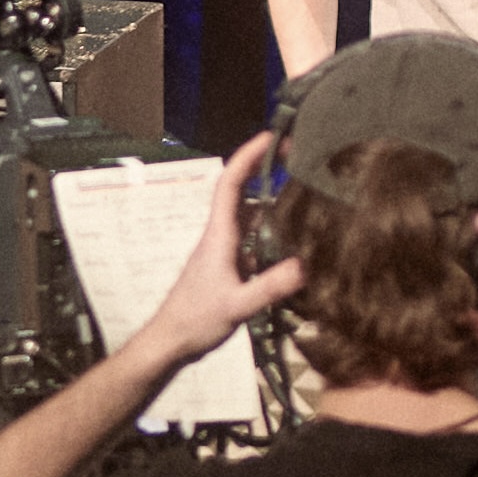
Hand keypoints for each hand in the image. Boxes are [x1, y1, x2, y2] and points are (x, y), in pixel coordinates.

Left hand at [126, 134, 307, 361]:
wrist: (169, 339)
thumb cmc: (195, 320)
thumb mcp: (238, 305)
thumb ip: (270, 286)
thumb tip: (308, 265)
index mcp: (218, 236)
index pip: (230, 184)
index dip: (248, 156)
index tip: (270, 136)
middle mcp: (219, 236)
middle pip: (240, 190)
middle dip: (263, 166)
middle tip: (293, 151)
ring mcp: (222, 249)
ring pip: (246, 213)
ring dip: (267, 194)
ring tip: (299, 184)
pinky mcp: (226, 264)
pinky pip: (249, 235)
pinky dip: (268, 225)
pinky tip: (289, 231)